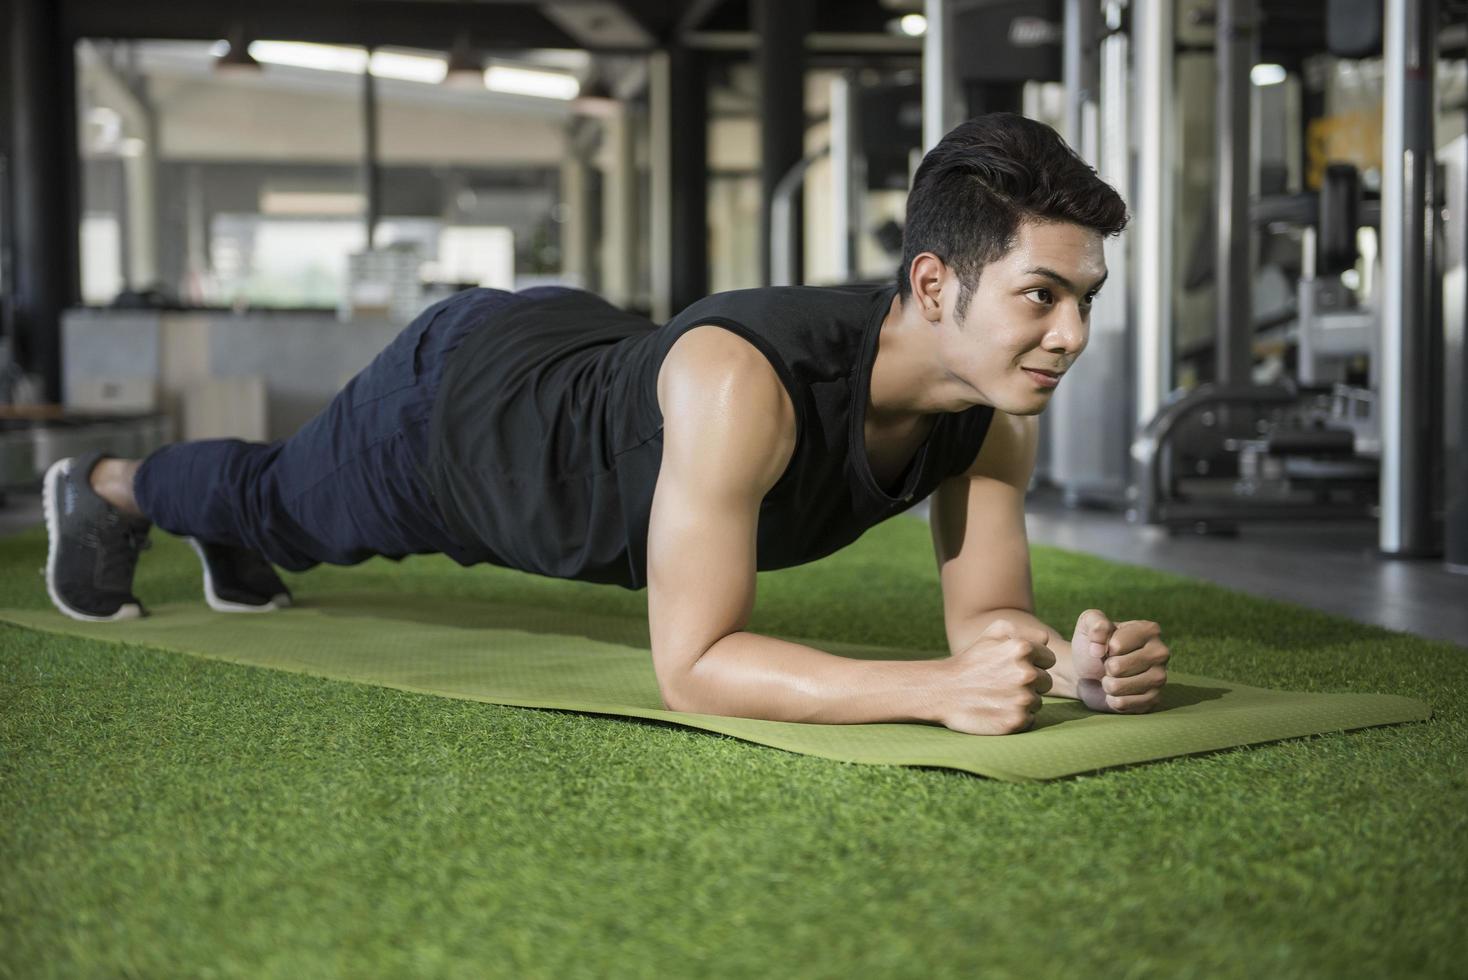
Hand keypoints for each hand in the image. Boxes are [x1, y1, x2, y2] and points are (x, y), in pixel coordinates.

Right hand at [938, 619, 1056, 734]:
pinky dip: (1017, 716)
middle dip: (1031, 683)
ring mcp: (1023, 699)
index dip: (1034, 662)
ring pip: (1038, 701)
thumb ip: (1023, 631)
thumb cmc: (970, 661)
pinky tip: (998, 710)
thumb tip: (1046, 640)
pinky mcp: (1017, 721)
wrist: (943, 691)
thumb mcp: (991, 633)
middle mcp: (1027, 674)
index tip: (1013, 667)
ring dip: (1023, 700)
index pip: (1050, 659)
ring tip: (999, 696)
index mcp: (1023, 649)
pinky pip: (1030, 719)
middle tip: (1005, 683)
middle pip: (1047, 682)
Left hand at [1070, 610, 1170, 713]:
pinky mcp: (1154, 699)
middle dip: (1105, 667)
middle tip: (1110, 664)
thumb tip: (1098, 646)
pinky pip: (1123, 704)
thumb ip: (1094, 622)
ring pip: (1119, 687)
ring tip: (1112, 677)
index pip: (1116, 645)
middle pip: (1118, 667)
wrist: (1088, 671)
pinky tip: (1116, 692)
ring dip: (1107, 684)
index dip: (1103, 648)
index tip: (1107, 647)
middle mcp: (1161, 653)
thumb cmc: (1091, 644)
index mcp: (1150, 630)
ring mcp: (1160, 677)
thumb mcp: (1088, 622)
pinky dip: (1111, 699)